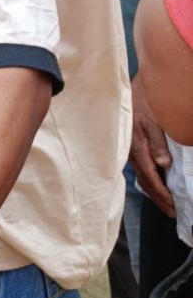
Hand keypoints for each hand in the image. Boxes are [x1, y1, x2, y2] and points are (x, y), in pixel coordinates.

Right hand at [130, 72, 174, 216]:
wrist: (123, 85)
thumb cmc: (144, 98)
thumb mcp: (153, 118)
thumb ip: (158, 141)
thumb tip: (163, 165)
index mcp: (138, 147)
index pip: (151, 177)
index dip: (162, 193)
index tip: (174, 206)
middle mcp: (131, 151)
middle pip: (145, 181)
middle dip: (159, 198)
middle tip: (172, 212)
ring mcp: (128, 148)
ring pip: (141, 175)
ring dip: (153, 190)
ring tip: (164, 202)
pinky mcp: (129, 143)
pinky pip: (138, 166)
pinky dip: (148, 178)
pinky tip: (153, 180)